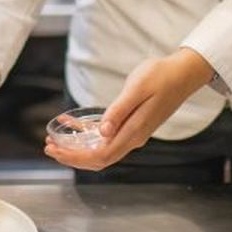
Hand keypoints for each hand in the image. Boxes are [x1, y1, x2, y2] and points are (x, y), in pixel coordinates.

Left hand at [44, 48, 213, 171]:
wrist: (182, 73)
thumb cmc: (160, 77)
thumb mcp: (136, 90)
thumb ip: (119, 112)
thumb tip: (102, 133)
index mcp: (134, 132)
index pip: (101, 156)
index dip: (76, 158)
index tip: (56, 152)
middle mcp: (133, 137)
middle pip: (99, 157)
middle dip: (72, 156)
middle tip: (49, 148)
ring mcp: (133, 131)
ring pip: (101, 148)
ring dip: (77, 147)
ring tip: (55, 140)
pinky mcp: (131, 123)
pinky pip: (106, 134)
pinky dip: (86, 131)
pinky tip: (70, 122)